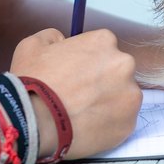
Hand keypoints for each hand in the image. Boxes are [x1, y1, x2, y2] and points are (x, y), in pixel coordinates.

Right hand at [9, 28, 140, 158]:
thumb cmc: (33, 82)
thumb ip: (53, 36)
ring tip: (83, 114)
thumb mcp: (32, 45)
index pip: (103, 48)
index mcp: (104, 41)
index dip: (88, 63)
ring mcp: (130, 94)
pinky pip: (121, 121)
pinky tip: (88, 127)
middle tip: (80, 96)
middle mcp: (124, 64)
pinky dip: (108, 125)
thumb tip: (62, 41)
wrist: (34, 122)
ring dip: (107, 103)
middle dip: (102, 82)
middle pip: (117, 71)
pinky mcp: (130, 123)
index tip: (76, 76)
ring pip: (122, 97)